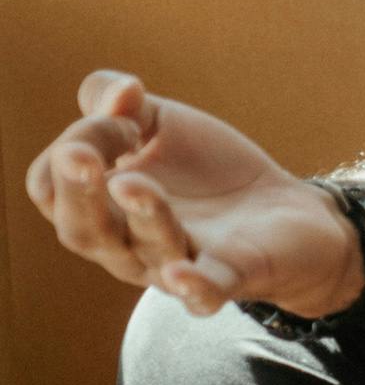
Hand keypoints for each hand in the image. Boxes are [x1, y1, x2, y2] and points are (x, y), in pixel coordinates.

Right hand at [26, 71, 361, 321]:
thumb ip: (122, 102)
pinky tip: (181, 274)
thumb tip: (122, 91)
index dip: (71, 149)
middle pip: (83, 230)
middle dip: (78, 192)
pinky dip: (193, 287)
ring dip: (142, 216)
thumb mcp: (160, 122)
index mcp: (101, 205)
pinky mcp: (231, 276)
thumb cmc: (207, 170)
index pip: (56, 186)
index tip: (121, 114)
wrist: (287, 210)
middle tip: (81, 157)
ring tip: (135, 185)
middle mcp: (127, 243)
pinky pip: (204, 293)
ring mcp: (178, 263)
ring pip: (148, 250)